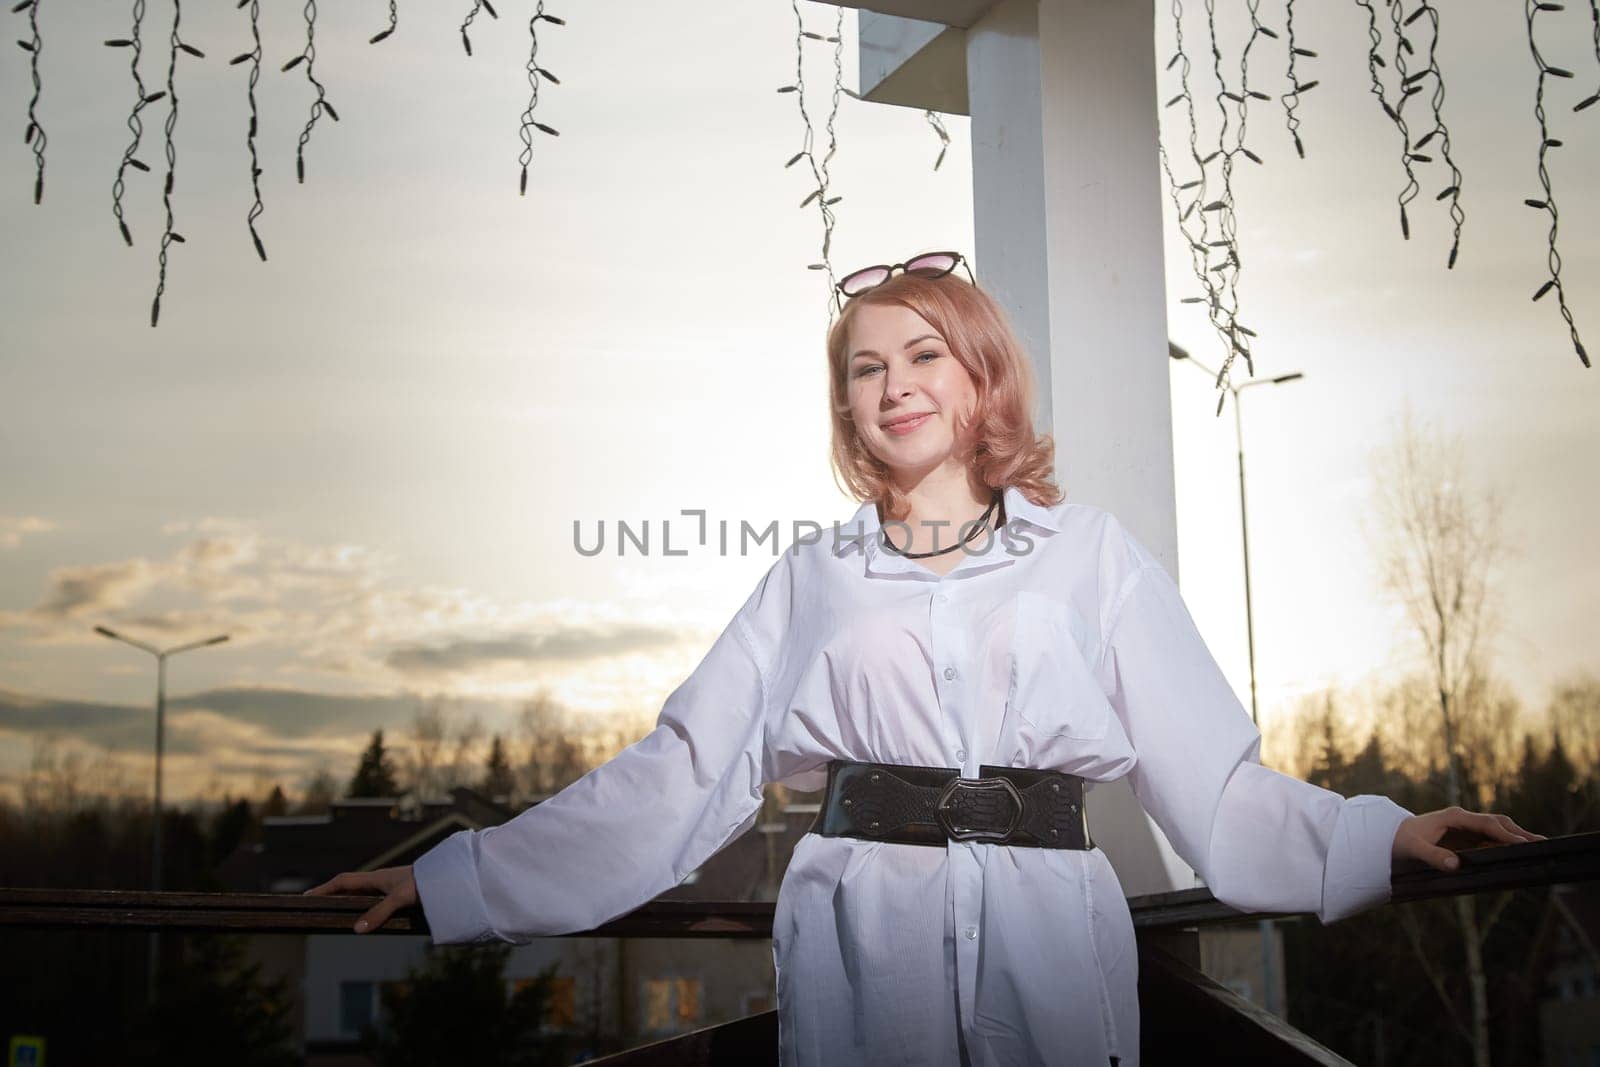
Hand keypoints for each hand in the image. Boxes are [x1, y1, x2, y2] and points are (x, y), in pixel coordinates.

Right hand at [303, 865, 418, 933]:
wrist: (451, 879)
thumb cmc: (425, 883)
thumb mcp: (401, 898)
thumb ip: (379, 913)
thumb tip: (355, 930)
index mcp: (376, 878)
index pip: (343, 881)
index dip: (324, 888)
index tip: (306, 897)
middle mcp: (381, 881)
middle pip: (350, 887)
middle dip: (331, 895)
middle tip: (315, 905)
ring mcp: (390, 888)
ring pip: (363, 895)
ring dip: (348, 901)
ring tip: (334, 912)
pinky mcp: (401, 895)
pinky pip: (376, 901)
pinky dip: (365, 908)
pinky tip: (365, 918)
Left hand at [1393, 806, 1545, 871]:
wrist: (1392, 836)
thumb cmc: (1402, 841)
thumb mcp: (1415, 850)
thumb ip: (1433, 856)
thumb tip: (1455, 865)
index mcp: (1455, 817)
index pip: (1487, 824)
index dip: (1506, 834)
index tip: (1524, 844)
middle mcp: (1464, 819)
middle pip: (1498, 823)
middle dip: (1519, 832)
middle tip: (1542, 844)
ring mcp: (1467, 827)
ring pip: (1498, 830)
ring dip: (1517, 837)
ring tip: (1539, 847)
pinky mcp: (1467, 837)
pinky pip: (1491, 839)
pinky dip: (1507, 844)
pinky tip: (1520, 852)